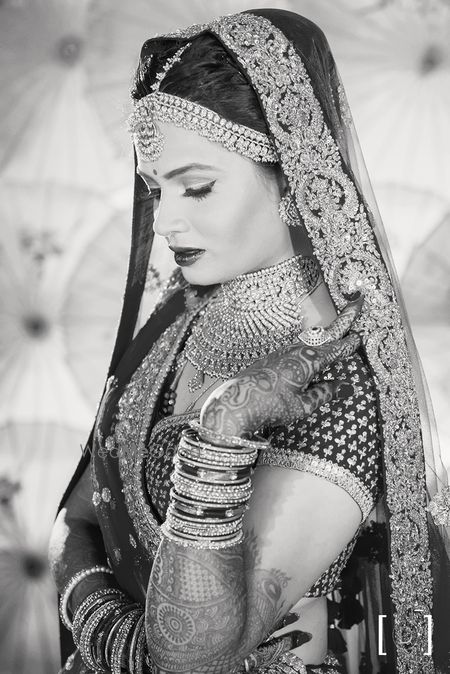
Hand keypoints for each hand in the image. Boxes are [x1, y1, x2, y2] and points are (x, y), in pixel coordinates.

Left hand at [199, 295, 362, 437]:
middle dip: (343, 320)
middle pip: (325, 335)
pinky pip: (296, 348)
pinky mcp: (270, 357)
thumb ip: (325, 393)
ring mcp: (282, 352)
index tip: (359, 335)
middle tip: (357, 303)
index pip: (335, 350)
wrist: (235, 403)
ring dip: (324, 334)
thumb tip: (344, 386)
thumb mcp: (304, 405)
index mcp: (308, 362)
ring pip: (309, 340)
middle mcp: (296, 352)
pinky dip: (308, 345)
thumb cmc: (271, 406)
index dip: (349, 343)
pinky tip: (309, 350)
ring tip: (337, 327)